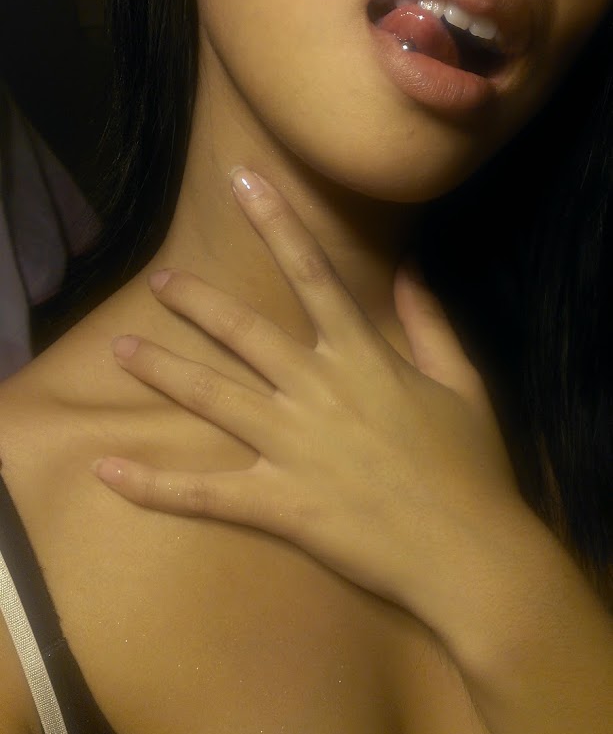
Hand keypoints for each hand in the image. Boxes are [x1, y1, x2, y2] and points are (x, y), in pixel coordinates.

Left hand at [95, 168, 523, 639]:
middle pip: (242, 331)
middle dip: (196, 300)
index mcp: (362, 356)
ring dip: (163, 370)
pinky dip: (154, 486)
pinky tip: (108, 470)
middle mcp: (317, 391)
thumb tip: (411, 267)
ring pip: (212, 397)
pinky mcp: (278, 503)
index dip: (276, 221)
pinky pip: (204, 493)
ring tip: (121, 349)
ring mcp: (292, 448)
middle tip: (159, 280)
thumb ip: (430, 321)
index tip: (242, 180)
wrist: (469, 553)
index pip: (312, 272)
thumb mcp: (462, 382)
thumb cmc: (471, 465)